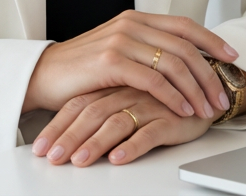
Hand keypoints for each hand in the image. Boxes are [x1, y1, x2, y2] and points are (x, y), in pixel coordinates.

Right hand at [22, 10, 239, 120]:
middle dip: (210, 73)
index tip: (233, 57)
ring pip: (173, 63)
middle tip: (223, 96)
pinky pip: (154, 80)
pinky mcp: (111, 61)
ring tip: (207, 110)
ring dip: (196, 90)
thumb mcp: (119, 53)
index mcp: (135, 19)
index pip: (184, 25)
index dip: (211, 40)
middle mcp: (131, 24)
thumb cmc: (83, 70)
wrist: (45, 75)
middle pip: (185, 45)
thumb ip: (146, 51)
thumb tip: (184, 66)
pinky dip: (174, 97)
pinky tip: (183, 110)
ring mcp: (121, 40)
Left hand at [32, 86, 213, 166]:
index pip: (78, 104)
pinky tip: (118, 158)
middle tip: (53, 158)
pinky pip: (149, 131)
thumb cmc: (162, 94)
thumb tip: (72, 132)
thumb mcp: (127, 97)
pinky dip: (132, 146)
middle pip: (91, 113)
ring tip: (79, 161)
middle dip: (68, 137)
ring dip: (95, 144)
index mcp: (113, 84)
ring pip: (116, 122)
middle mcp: (127, 90)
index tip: (41, 148)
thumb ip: (104, 106)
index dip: (58, 125)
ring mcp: (148, 101)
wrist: (204, 86)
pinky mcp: (170, 115)